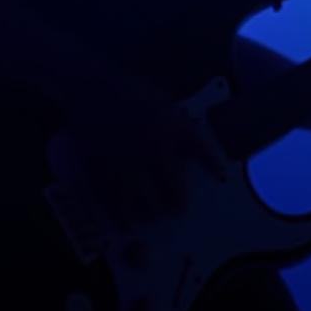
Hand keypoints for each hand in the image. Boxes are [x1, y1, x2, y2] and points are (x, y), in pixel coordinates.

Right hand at [58, 74, 221, 227]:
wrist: (90, 87)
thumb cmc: (128, 90)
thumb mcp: (161, 101)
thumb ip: (177, 124)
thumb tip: (188, 150)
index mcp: (171, 126)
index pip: (200, 150)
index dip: (212, 165)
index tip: (220, 177)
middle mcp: (153, 148)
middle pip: (172, 187)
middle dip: (177, 202)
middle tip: (178, 209)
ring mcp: (127, 161)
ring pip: (143, 200)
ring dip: (150, 212)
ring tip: (153, 217)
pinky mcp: (102, 169)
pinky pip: (113, 200)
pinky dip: (120, 216)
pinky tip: (126, 224)